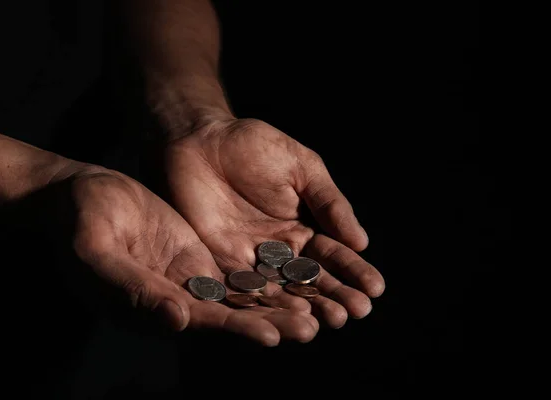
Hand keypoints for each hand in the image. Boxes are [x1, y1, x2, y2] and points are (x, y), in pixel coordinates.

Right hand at [36, 163, 317, 345]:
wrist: (83, 196)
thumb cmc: (78, 224)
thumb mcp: (97, 254)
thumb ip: (132, 289)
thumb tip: (177, 320)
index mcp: (148, 311)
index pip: (200, 326)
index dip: (236, 331)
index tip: (272, 336)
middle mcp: (175, 302)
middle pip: (229, 318)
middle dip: (270, 323)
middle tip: (313, 328)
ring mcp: (189, 280)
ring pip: (240, 296)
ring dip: (278, 303)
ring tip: (319, 308)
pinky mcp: (201, 259)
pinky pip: (238, 269)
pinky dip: (268, 274)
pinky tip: (298, 273)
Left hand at [163, 118, 384, 327]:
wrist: (202, 140)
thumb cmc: (255, 146)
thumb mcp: (302, 168)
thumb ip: (329, 204)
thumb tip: (361, 242)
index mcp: (305, 226)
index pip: (333, 254)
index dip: (354, 271)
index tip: (375, 289)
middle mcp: (281, 249)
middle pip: (310, 279)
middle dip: (334, 296)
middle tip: (355, 312)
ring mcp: (251, 258)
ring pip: (280, 290)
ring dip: (302, 307)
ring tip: (325, 323)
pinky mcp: (220, 261)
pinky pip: (242, 287)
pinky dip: (260, 303)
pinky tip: (278, 317)